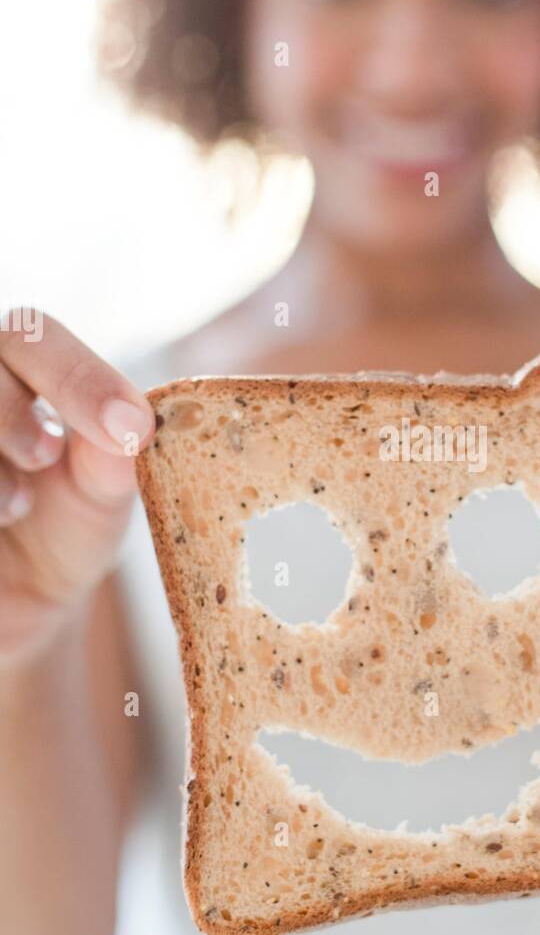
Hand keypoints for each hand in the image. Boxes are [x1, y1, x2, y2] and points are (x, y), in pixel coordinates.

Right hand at [0, 309, 154, 661]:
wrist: (16, 599)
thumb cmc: (61, 531)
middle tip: (42, 459)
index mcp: (22, 364)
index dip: (78, 377)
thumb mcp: (99, 499)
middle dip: (6, 410)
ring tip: (13, 509)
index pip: (34, 335)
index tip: (125, 431)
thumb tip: (132, 423)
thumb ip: (112, 458)